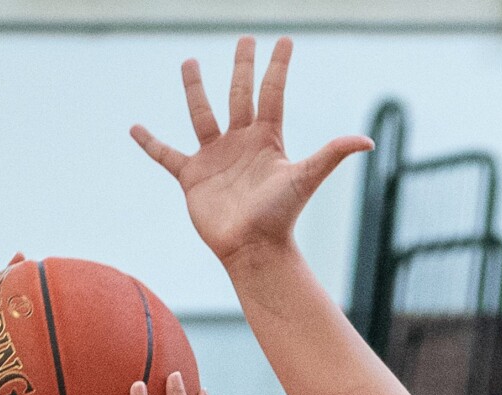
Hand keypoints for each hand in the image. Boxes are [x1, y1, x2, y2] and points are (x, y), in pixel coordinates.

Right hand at [132, 37, 370, 267]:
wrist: (252, 248)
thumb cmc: (280, 215)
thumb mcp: (305, 178)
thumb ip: (331, 154)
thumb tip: (367, 141)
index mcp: (267, 137)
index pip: (272, 92)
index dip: (278, 66)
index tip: (285, 41)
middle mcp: (241, 142)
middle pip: (240, 94)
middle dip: (243, 67)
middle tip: (245, 40)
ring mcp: (215, 157)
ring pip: (202, 114)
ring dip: (195, 89)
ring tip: (189, 62)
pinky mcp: (192, 177)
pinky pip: (166, 155)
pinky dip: (150, 143)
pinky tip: (135, 128)